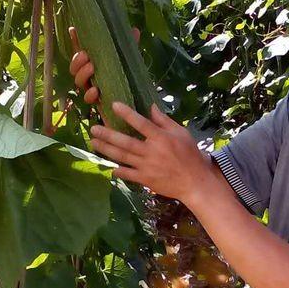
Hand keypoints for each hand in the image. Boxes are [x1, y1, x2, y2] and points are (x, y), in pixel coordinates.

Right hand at [68, 26, 139, 105]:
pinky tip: (96, 90)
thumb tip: (134, 30)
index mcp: (95, 63)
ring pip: (79, 82)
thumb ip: (129, 47)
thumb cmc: (129, 79)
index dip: (75, 41)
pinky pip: (88, 99)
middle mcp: (90, 76)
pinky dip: (90, 94)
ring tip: (91, 68)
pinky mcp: (98, 102)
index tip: (73, 30)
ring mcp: (92, 89)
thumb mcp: (129, 61)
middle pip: (75, 67)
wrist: (138, 104)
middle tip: (85, 55)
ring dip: (82, 74)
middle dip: (77, 60)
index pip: (81, 51)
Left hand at [89, 102, 213, 204]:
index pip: (141, 123)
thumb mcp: (181, 133)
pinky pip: (128, 174)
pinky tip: (109, 166)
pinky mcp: (146, 179)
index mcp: (161, 138)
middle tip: (93, 128)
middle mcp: (152, 151)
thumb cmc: (189, 155)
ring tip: (93, 143)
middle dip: (107, 135)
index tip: (114, 106)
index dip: (127, 114)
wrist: (195, 182)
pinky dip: (118, 171)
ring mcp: (147, 167)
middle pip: (125, 142)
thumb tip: (151, 106)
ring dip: (106, 150)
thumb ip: (164, 120)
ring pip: (122, 157)